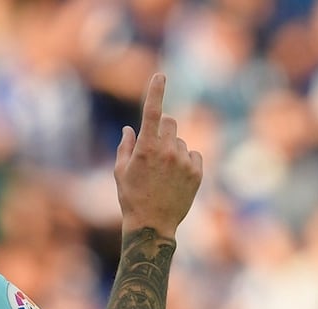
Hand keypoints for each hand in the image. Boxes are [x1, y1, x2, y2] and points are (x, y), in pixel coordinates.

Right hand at [113, 74, 202, 237]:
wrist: (152, 224)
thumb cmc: (131, 198)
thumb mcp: (120, 172)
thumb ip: (125, 146)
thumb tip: (130, 128)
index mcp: (145, 149)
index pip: (152, 112)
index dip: (156, 91)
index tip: (161, 75)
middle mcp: (167, 151)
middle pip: (170, 122)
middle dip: (162, 128)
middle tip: (154, 147)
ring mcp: (184, 161)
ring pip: (180, 141)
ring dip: (172, 149)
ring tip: (163, 173)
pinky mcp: (197, 172)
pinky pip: (193, 154)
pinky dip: (185, 161)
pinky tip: (175, 178)